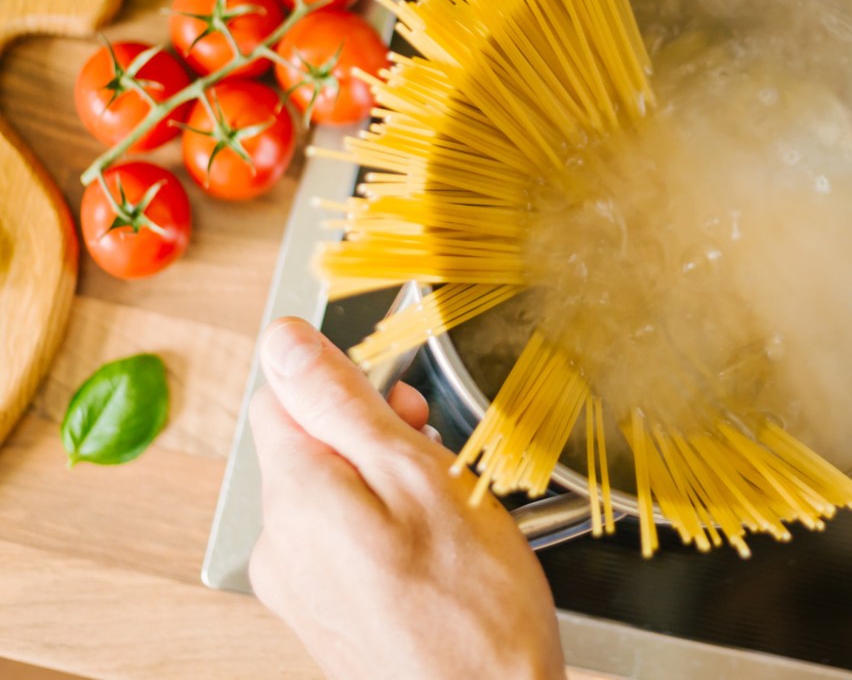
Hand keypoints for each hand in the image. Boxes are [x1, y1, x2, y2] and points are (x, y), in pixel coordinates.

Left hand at [248, 318, 565, 679]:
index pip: (283, 394)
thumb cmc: (473, 607)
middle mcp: (278, 544)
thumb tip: (283, 341)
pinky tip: (427, 550)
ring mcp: (296, 584)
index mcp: (297, 498)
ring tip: (439, 511)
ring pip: (328, 491)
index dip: (347, 386)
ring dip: (380, 481)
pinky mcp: (321, 611)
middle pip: (306, 444)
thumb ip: (343, 404)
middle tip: (434, 458)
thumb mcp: (419, 476)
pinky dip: (379, 526)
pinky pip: (339, 539)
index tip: (403, 411)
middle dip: (370, 435)